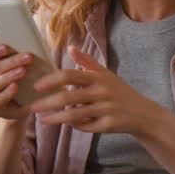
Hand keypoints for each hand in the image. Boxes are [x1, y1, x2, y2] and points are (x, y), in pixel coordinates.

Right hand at [0, 45, 33, 120]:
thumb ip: (14, 57)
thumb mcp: (14, 68)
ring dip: (9, 76)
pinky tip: (16, 86)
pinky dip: (7, 92)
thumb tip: (27, 45)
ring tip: (23, 71)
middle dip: (11, 62)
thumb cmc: (17, 81)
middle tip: (27, 57)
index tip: (6, 47)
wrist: (19, 106)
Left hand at [30, 46, 166, 135]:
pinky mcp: (109, 125)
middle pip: (67, 96)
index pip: (70, 75)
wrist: (142, 113)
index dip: (51, 80)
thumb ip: (87, 62)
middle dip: (47, 103)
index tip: (37, 86)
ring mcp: (106, 109)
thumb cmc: (120, 92)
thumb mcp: (106, 74)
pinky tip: (66, 125)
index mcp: (98, 77)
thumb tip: (70, 47)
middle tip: (32, 107)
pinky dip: (74, 126)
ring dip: (55, 118)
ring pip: (74, 115)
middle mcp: (102, 92)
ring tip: (42, 120)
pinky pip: (85, 126)